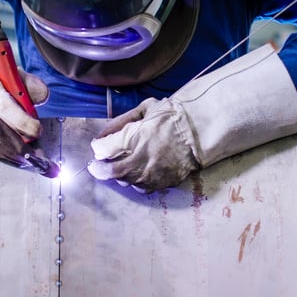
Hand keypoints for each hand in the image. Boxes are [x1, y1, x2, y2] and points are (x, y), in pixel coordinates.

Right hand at [0, 62, 49, 167]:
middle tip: (43, 160)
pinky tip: (19, 160)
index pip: (5, 109)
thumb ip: (30, 85)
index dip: (23, 123)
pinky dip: (6, 156)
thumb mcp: (13, 74)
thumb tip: (45, 96)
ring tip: (36, 163)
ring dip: (16, 157)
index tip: (39, 131)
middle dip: (23, 149)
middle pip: (0, 134)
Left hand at [88, 45, 296, 191]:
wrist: (199, 131)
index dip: (98, 149)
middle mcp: (140, 159)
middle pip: (109, 171)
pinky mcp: (161, 183)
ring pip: (124, 181)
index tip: (97, 147)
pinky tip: (137, 172)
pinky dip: (135, 181)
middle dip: (100, 168)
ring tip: (120, 165)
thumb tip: (101, 135)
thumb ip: (120, 122)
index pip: (102, 150)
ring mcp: (151, 174)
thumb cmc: (171, 115)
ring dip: (118, 175)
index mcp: (134, 138)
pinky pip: (141, 187)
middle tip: (97, 165)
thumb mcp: (144, 109)